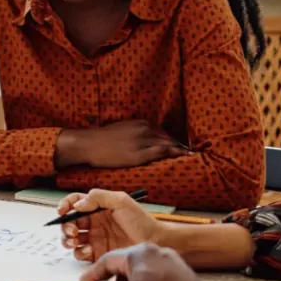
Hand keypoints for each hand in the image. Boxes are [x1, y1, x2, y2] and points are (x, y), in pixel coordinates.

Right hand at [55, 120, 187, 168]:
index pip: (161, 132)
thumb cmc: (102, 139)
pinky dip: (173, 153)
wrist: (89, 144)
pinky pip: (161, 153)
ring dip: (180, 149)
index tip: (180, 145)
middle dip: (179, 145)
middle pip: (167, 138)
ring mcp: (142, 141)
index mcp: (140, 123)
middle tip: (191, 151)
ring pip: (167, 144)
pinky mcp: (139, 154)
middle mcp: (143, 130)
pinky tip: (182, 156)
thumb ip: (135, 132)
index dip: (172, 140)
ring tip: (191, 155)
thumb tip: (145, 139)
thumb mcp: (121, 129)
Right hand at [58, 189, 164, 262]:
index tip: (62, 211)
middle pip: (69, 222)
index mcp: (96, 208)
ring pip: (71, 239)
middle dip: (65, 226)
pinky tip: (88, 250)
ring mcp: (94, 239)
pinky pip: (81, 254)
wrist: (156, 242)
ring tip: (75, 240)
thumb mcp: (121, 201)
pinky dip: (79, 252)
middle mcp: (93, 223)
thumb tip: (78, 205)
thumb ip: (98, 197)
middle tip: (72, 231)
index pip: (74, 203)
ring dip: (68, 239)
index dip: (65, 205)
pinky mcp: (97, 254)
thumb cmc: (141, 220)